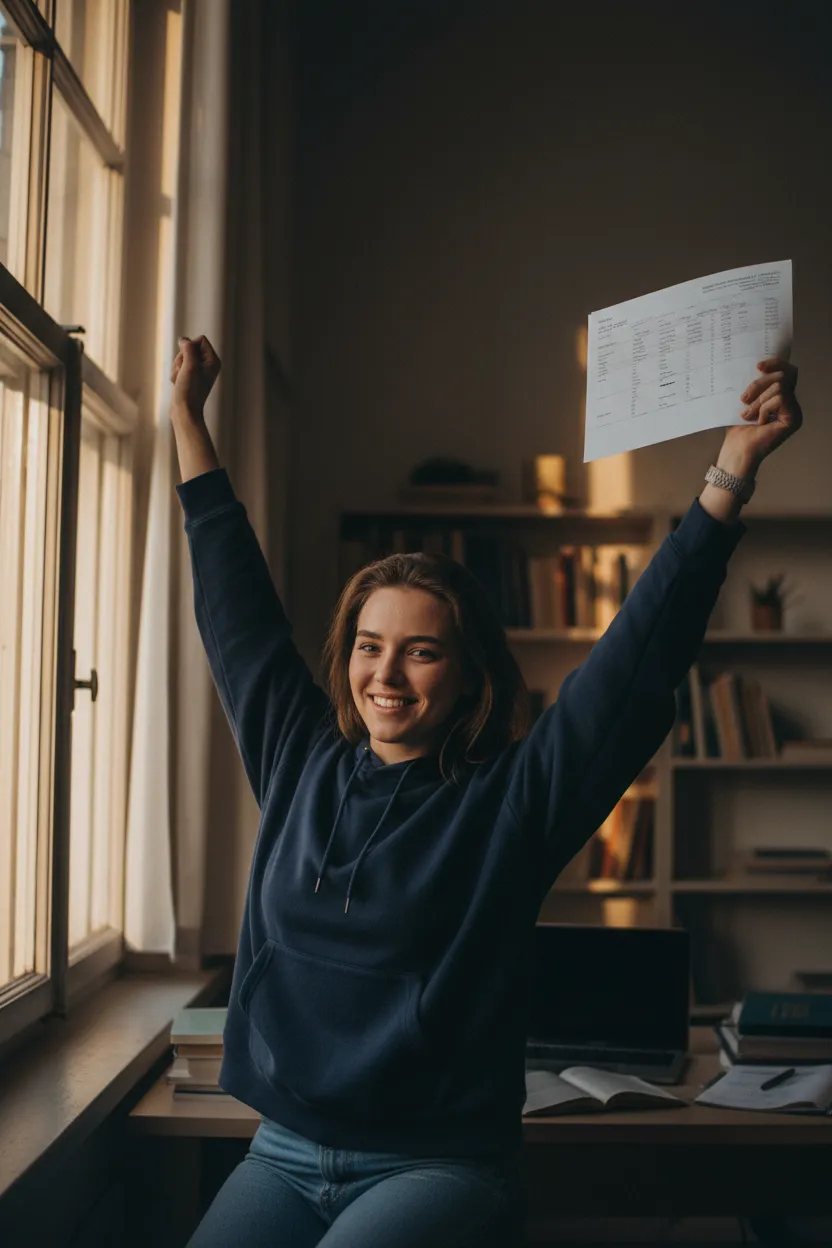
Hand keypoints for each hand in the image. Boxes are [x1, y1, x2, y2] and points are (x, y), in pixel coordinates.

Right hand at [170, 334, 221, 417]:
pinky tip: (178, 384)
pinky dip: (176, 374)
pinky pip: (179, 367)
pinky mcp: (191, 377)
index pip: (200, 340)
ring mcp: (199, 371)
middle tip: (183, 373)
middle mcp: (208, 365)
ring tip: (180, 380)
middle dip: (182, 359)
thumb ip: (188, 348)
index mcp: (213, 361)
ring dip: (177, 367)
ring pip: (182, 357)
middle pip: (189, 347)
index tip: (188, 362)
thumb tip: (183, 339)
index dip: (190, 347)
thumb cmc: (189, 390)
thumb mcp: (190, 366)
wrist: (185, 411)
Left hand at [717, 357, 801, 477]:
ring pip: (780, 386)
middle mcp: (791, 403)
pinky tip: (759, 422)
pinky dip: (765, 408)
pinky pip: (780, 398)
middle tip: (744, 399)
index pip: (787, 371)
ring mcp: (794, 411)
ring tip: (747, 415)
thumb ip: (755, 385)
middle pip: (784, 375)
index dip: (775, 363)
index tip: (758, 366)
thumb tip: (757, 364)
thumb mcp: (745, 401)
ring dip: (759, 400)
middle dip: (760, 384)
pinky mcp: (794, 419)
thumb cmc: (738, 429)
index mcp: (781, 397)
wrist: (737, 451)